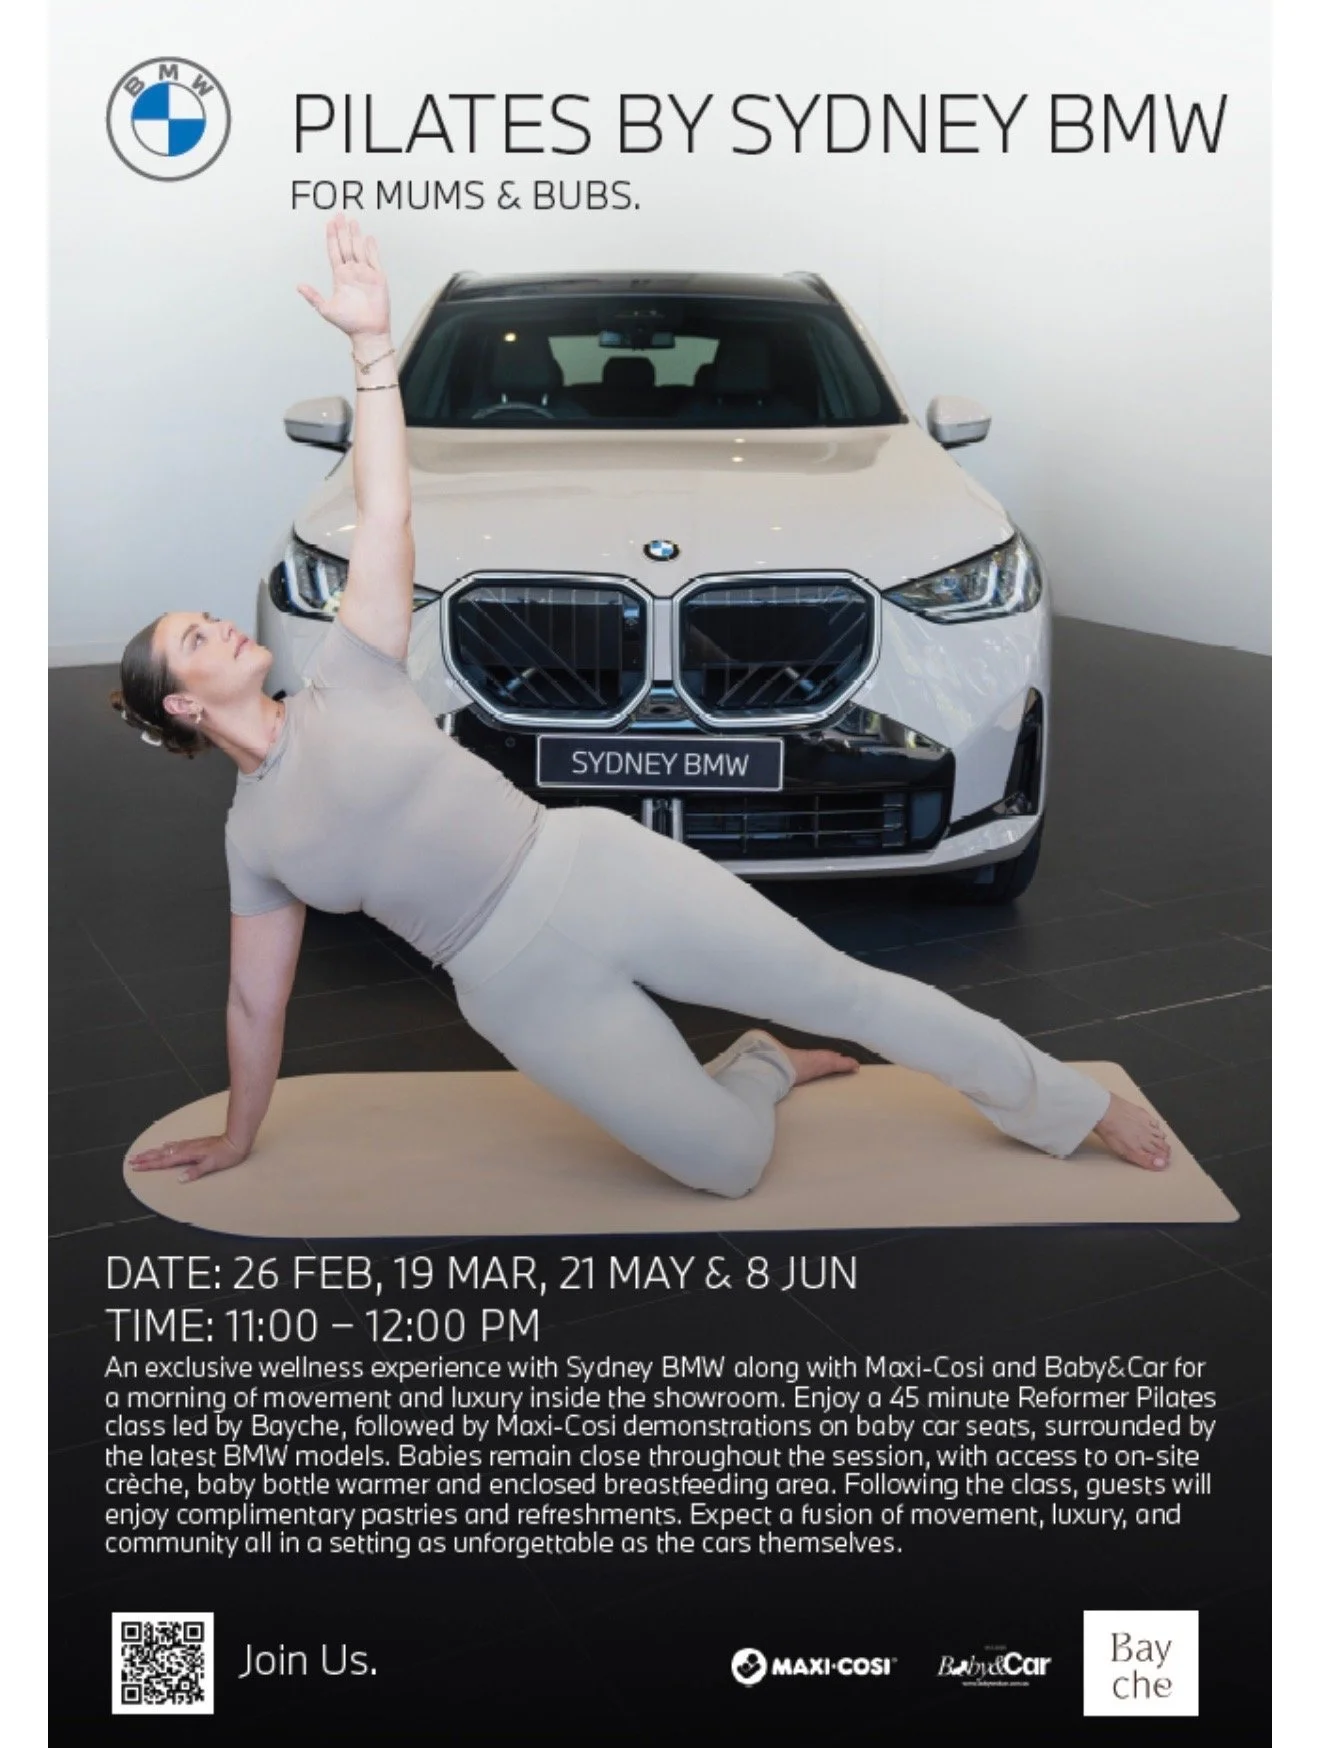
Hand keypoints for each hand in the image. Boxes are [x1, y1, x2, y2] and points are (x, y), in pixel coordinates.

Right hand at [128, 1134, 249, 1183]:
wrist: (236, 1141)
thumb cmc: (225, 1155)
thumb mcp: (211, 1165)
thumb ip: (195, 1171)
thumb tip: (180, 1179)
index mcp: (187, 1155)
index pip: (164, 1161)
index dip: (149, 1165)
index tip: (136, 1166)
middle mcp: (186, 1148)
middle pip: (161, 1153)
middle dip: (146, 1157)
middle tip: (132, 1160)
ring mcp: (189, 1145)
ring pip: (166, 1148)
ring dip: (153, 1152)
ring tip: (142, 1154)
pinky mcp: (194, 1144)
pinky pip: (175, 1145)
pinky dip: (166, 1147)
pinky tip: (165, 1146)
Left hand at [296, 213, 390, 339]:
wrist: (367, 332)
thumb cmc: (348, 323)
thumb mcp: (325, 309)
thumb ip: (313, 296)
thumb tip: (298, 286)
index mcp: (340, 277)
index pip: (334, 252)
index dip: (331, 237)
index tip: (329, 224)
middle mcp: (352, 272)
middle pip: (346, 246)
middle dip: (342, 230)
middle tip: (339, 215)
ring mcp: (365, 274)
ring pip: (359, 249)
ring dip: (355, 235)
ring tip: (352, 221)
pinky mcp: (378, 278)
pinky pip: (374, 259)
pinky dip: (372, 248)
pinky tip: (369, 238)